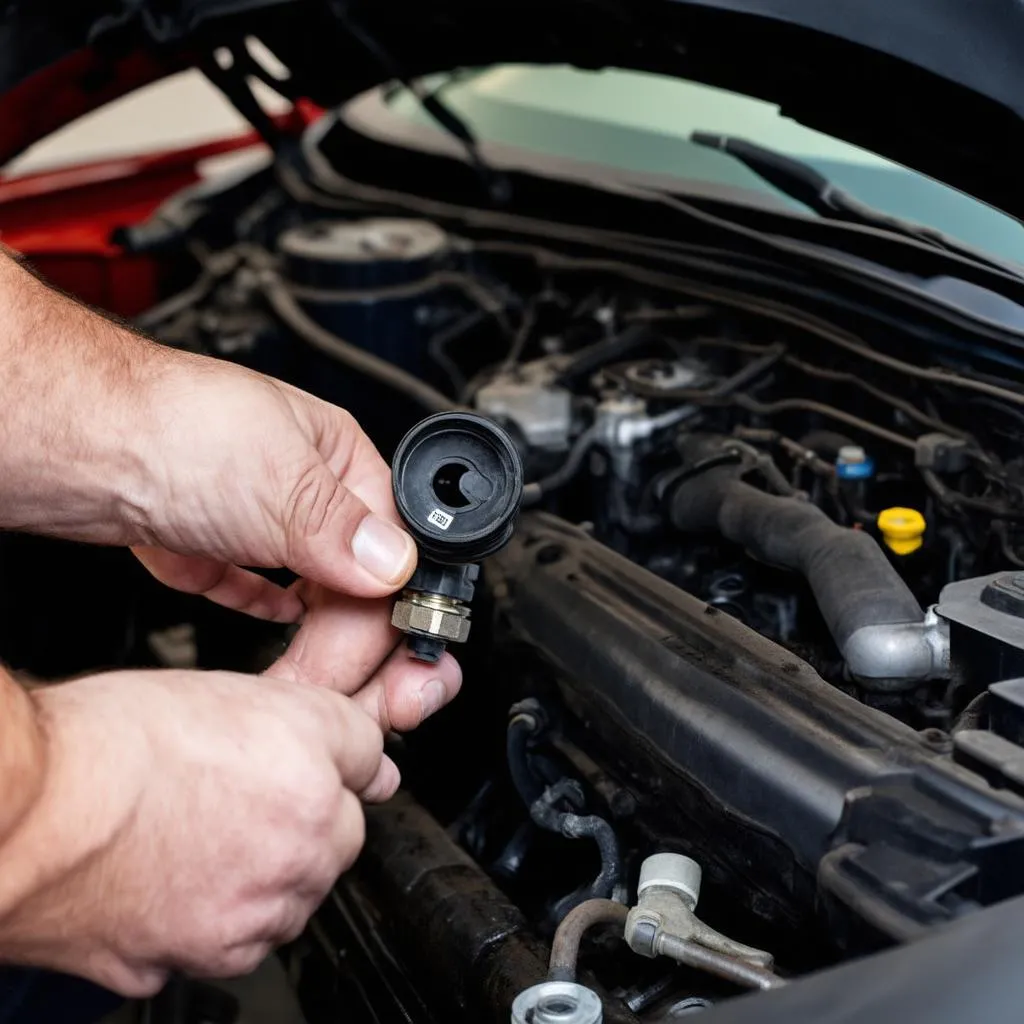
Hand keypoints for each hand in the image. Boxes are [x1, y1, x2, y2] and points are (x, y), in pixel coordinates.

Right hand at [0, 669, 385, 996]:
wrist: (21, 811)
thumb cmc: (99, 744)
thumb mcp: (217, 696)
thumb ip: (294, 722)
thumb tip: (335, 745)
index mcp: (308, 758)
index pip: (368, 757)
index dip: (340, 756)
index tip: (329, 763)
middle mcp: (299, 836)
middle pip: (342, 832)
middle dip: (310, 819)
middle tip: (248, 802)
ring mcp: (256, 904)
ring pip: (295, 893)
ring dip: (270, 874)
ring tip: (202, 841)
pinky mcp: (208, 954)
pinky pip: (239, 938)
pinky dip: (219, 919)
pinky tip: (175, 883)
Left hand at [131, 354, 461, 720]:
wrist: (69, 436)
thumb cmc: (168, 427)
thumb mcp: (278, 482)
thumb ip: (342, 534)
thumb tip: (396, 570)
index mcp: (340, 461)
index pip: (388, 554)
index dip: (380, 616)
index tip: (369, 667)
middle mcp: (304, 486)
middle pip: (351, 578)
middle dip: (344, 640)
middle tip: (326, 688)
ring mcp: (255, 511)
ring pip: (306, 588)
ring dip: (309, 635)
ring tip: (301, 677)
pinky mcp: (209, 536)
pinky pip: (251, 581)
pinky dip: (265, 606)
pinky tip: (274, 618)